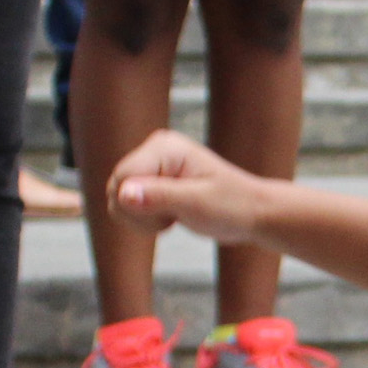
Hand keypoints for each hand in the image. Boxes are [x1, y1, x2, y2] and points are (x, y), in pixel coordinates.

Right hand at [109, 129, 268, 241]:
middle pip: (115, 187)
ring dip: (142, 219)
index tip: (171, 215)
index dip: (138, 205)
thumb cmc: (232, 206)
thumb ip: (159, 196)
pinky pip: (126, 205)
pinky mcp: (151, 181)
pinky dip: (144, 220)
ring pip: (118, 199)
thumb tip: (123, 194)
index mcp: (164, 147)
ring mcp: (152, 166)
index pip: (123, 177)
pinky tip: (170, 218)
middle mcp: (154, 150)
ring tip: (174, 216)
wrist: (252, 213)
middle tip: (174, 217)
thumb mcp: (197, 204)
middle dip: (139, 213)